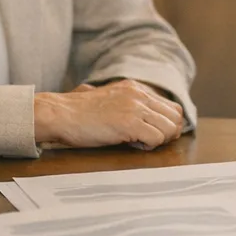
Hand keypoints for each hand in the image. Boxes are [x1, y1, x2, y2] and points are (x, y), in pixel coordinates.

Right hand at [34, 79, 185, 149]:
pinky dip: (148, 146)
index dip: (167, 124)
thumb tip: (142, 120)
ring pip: (170, 128)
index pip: (171, 107)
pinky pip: (156, 138)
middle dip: (167, 134)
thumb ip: (127, 104)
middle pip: (176, 117)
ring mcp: (135, 107)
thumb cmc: (78, 113)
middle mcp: (139, 94)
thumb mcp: (109, 100)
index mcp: (135, 88)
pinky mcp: (129, 122)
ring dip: (158, 140)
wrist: (59, 114)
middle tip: (148, 142)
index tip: (154, 135)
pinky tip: (131, 145)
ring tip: (138, 142)